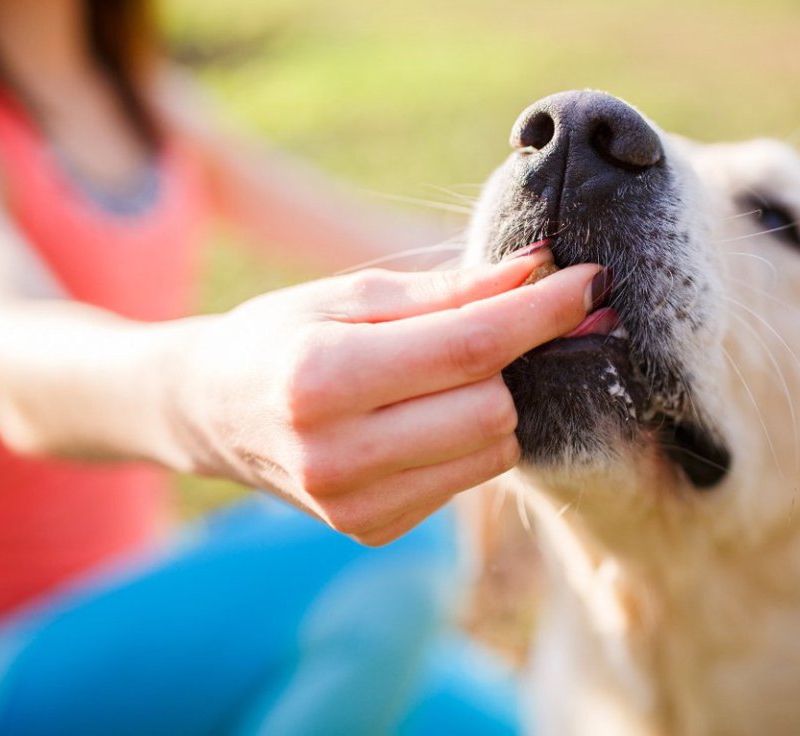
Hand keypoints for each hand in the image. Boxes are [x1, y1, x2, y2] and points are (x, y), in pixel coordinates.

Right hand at [167, 245, 600, 544]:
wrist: (210, 411)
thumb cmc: (283, 334)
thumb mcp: (353, 293)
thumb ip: (451, 289)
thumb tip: (540, 269)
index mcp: (322, 377)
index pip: (470, 347)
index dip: (541, 313)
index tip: (589, 281)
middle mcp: (337, 455)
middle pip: (494, 406)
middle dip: (510, 360)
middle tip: (496, 326)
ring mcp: (354, 505)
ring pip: (495, 448)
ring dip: (493, 401)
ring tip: (446, 374)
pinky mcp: (373, 530)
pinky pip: (469, 477)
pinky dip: (467, 438)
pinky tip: (425, 417)